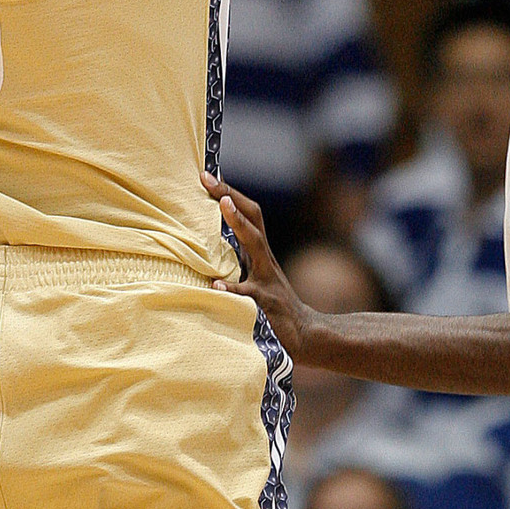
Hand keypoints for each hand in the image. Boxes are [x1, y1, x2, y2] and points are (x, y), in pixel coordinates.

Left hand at [201, 173, 311, 361]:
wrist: (305, 333)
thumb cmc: (272, 305)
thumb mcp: (255, 277)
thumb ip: (237, 259)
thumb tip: (205, 242)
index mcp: (260, 253)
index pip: (248, 213)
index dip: (229, 193)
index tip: (207, 175)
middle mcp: (264, 259)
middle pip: (252, 217)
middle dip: (230, 195)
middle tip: (207, 178)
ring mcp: (266, 278)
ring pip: (254, 243)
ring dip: (239, 222)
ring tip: (223, 205)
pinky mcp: (265, 302)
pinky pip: (248, 292)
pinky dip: (231, 287)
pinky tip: (215, 286)